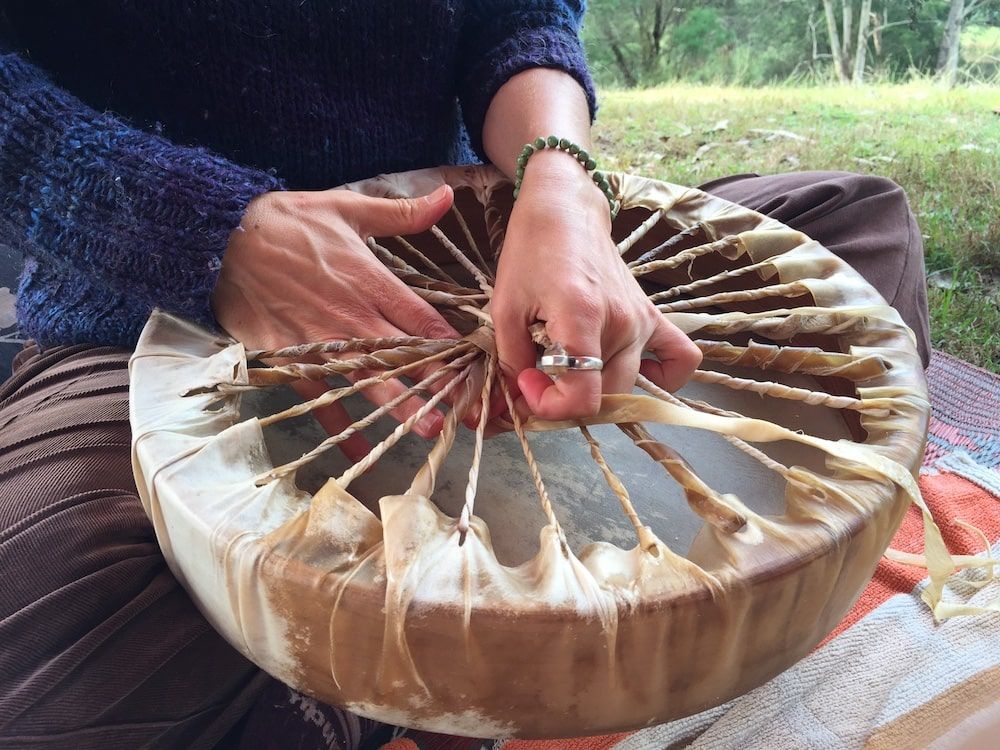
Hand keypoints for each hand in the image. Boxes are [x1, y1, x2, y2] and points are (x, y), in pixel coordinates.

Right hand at [212, 185, 461, 459]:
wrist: (221, 239)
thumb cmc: (286, 223)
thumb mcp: (346, 207)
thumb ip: (401, 213)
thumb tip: (445, 195)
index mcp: (370, 280)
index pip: (421, 317)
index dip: (450, 341)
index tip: (474, 362)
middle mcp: (351, 316)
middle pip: (403, 354)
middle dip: (435, 381)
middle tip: (463, 407)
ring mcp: (321, 340)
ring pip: (368, 378)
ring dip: (398, 404)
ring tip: (426, 429)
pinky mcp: (291, 356)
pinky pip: (320, 393)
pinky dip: (338, 421)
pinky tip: (357, 448)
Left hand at [492, 151, 701, 420]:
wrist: (564, 211)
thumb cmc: (531, 253)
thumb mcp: (505, 308)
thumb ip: (512, 361)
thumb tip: (518, 401)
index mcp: (582, 316)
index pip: (584, 396)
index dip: (551, 406)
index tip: (527, 383)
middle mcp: (621, 321)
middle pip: (604, 396)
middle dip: (564, 400)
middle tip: (537, 377)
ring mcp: (642, 320)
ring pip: (627, 386)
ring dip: (595, 391)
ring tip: (567, 371)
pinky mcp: (653, 316)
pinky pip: (680, 358)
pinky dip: (663, 377)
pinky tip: (632, 374)